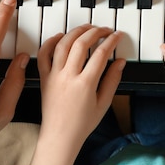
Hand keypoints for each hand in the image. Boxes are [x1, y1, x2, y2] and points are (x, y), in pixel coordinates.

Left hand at [23, 25, 124, 164]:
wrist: (60, 136)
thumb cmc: (82, 124)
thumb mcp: (103, 103)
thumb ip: (112, 80)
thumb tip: (120, 62)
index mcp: (85, 84)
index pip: (101, 54)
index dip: (111, 41)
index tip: (117, 36)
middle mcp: (68, 77)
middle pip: (81, 44)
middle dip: (95, 32)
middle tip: (105, 30)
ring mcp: (54, 76)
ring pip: (63, 44)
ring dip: (76, 32)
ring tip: (87, 28)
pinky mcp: (45, 78)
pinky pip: (44, 54)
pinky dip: (51, 41)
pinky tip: (61, 35)